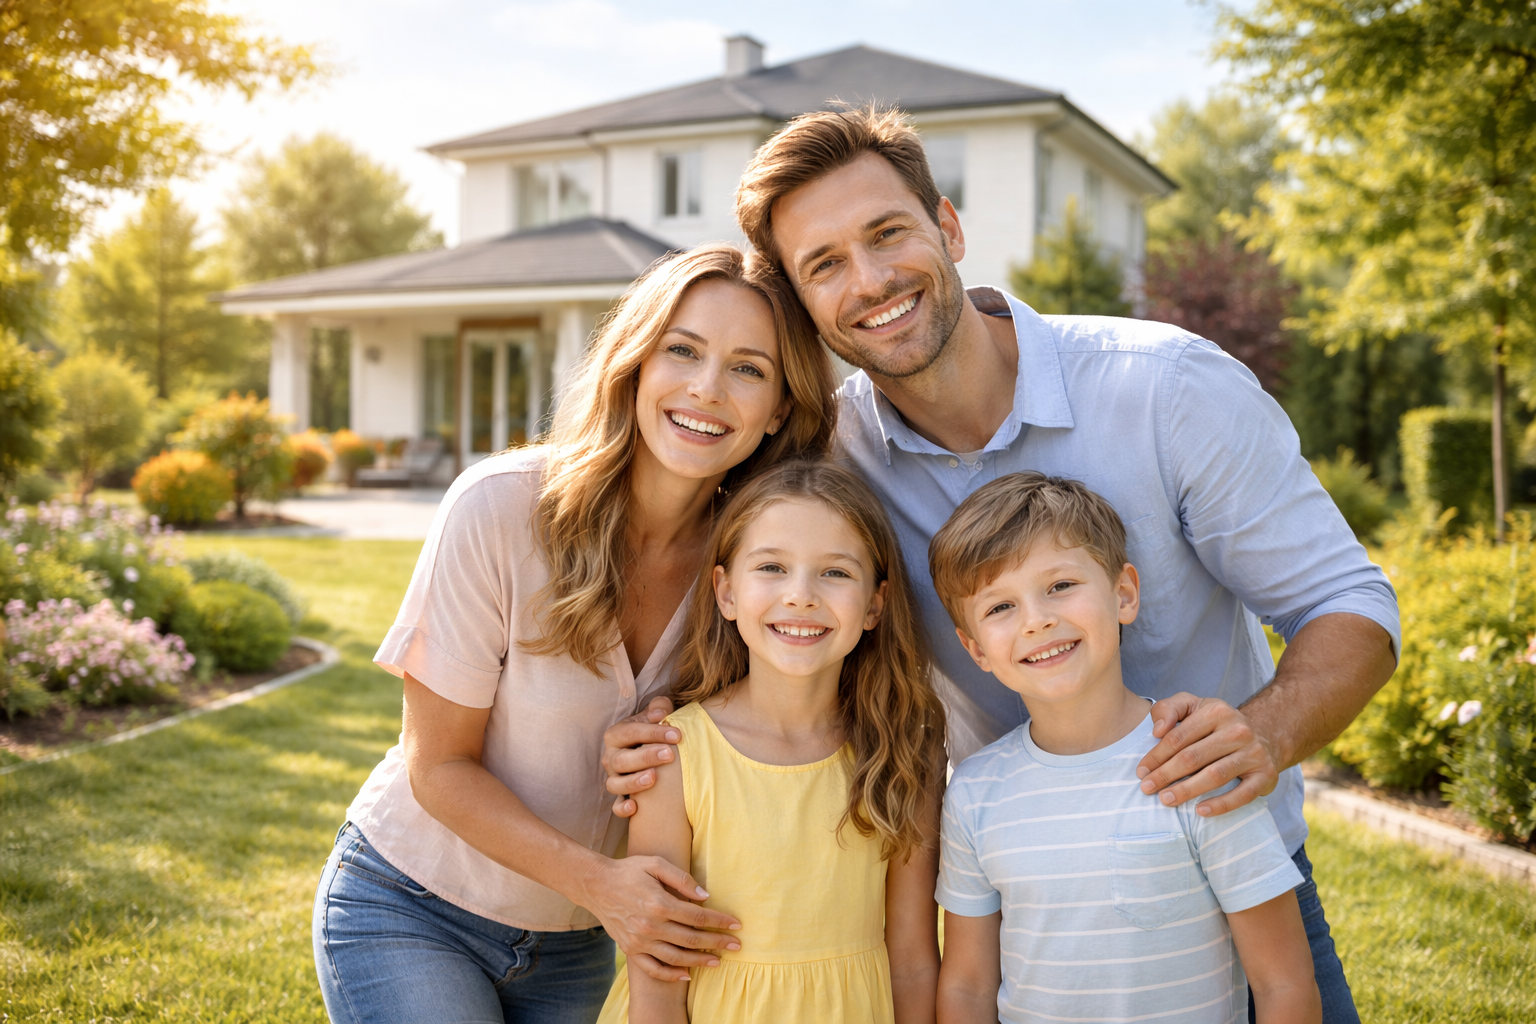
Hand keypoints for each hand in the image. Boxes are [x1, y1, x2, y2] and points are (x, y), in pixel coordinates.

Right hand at [578, 853, 740, 981]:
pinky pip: (653, 968)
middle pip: (691, 939)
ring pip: (676, 957)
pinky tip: (687, 974)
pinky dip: (671, 974)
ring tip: (717, 961)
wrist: (596, 885)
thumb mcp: (656, 864)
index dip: (720, 921)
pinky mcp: (630, 949)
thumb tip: (705, 896)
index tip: (736, 924)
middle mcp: (650, 926)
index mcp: (659, 903)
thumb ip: (682, 879)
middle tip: (736, 945)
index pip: (698, 916)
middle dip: (717, 943)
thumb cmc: (629, 871)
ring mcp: (639, 941)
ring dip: (699, 961)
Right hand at [603, 696, 679, 816]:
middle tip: (670, 754)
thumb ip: (659, 709)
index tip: (677, 734)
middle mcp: (611, 757)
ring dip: (633, 782)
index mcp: (616, 735)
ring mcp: (613, 778)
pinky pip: (616, 806)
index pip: (631, 732)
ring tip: (653, 778)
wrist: (649, 751)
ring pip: (615, 783)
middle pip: (622, 759)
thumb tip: (661, 712)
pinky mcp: (619, 796)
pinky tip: (635, 808)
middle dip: (646, 756)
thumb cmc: (653, 733)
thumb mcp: (655, 717)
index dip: (654, 733)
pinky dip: (622, 808)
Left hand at [1135, 694, 1280, 816]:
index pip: (1178, 737)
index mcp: (1216, 711)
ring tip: (1166, 800)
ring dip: (1187, 790)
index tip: (1140, 771)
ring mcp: (1254, 753)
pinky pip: (1242, 794)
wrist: (1265, 735)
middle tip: (1147, 789)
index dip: (1156, 756)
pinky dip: (1221, 805)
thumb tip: (1157, 730)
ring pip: (1215, 775)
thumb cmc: (1216, 723)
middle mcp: (1237, 730)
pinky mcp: (1266, 775)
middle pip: (1193, 757)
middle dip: (1166, 774)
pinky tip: (1200, 811)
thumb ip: (1169, 709)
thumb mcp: (1193, 706)